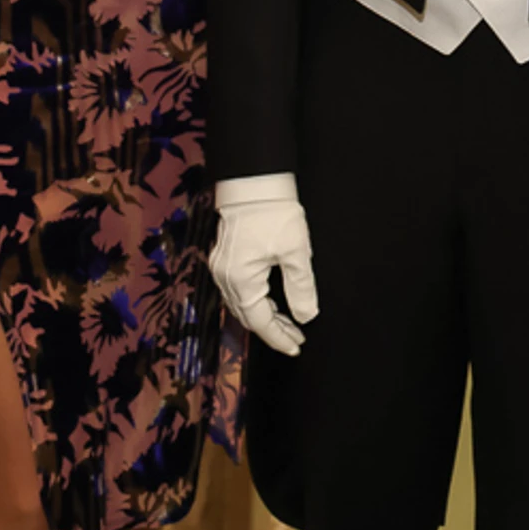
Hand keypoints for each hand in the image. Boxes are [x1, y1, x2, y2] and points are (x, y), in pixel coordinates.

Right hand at [212, 180, 318, 356]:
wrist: (254, 183)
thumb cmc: (276, 214)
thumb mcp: (295, 252)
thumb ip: (301, 287)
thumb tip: (307, 316)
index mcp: (241, 280)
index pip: (259, 320)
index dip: (278, 337)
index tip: (297, 347)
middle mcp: (225, 278)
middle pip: (247, 315)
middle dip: (272, 330)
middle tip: (296, 339)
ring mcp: (221, 268)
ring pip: (242, 305)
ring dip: (264, 317)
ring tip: (289, 324)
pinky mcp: (225, 259)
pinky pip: (239, 291)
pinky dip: (256, 302)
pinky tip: (272, 303)